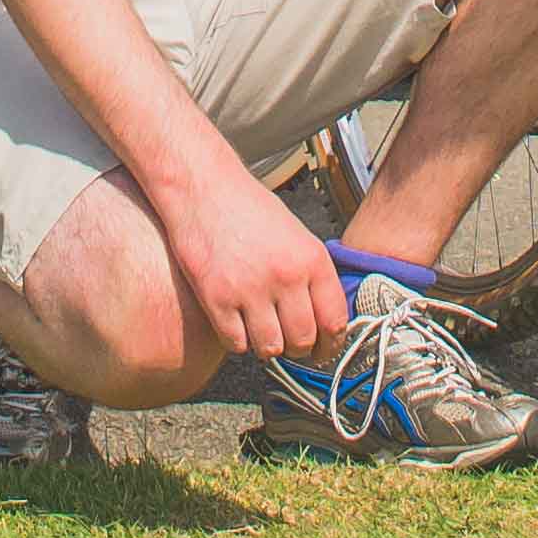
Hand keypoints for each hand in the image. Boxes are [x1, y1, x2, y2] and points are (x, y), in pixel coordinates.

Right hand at [155, 153, 348, 366]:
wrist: (203, 188)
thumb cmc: (248, 208)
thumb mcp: (296, 235)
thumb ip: (312, 275)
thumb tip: (324, 318)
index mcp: (311, 259)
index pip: (334, 321)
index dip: (330, 344)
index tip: (323, 349)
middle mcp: (285, 276)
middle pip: (303, 341)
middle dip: (297, 349)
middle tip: (288, 342)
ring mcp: (250, 289)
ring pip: (270, 349)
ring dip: (267, 346)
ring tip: (261, 331)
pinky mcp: (216, 298)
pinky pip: (236, 344)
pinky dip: (237, 340)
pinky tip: (235, 322)